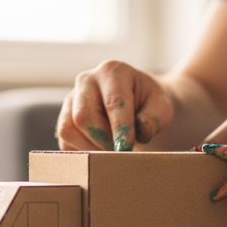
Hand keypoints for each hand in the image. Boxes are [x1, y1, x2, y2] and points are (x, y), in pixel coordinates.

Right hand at [57, 60, 173, 150]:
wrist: (137, 104)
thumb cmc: (150, 105)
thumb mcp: (162, 107)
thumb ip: (154, 118)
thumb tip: (140, 131)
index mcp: (112, 71)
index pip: (113, 102)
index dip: (120, 128)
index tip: (126, 148)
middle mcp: (86, 81)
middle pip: (83, 116)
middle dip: (102, 140)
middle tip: (120, 154)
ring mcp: (70, 100)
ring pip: (68, 130)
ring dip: (90, 149)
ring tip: (111, 154)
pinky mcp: (64, 120)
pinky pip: (64, 142)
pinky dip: (82, 154)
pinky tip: (100, 154)